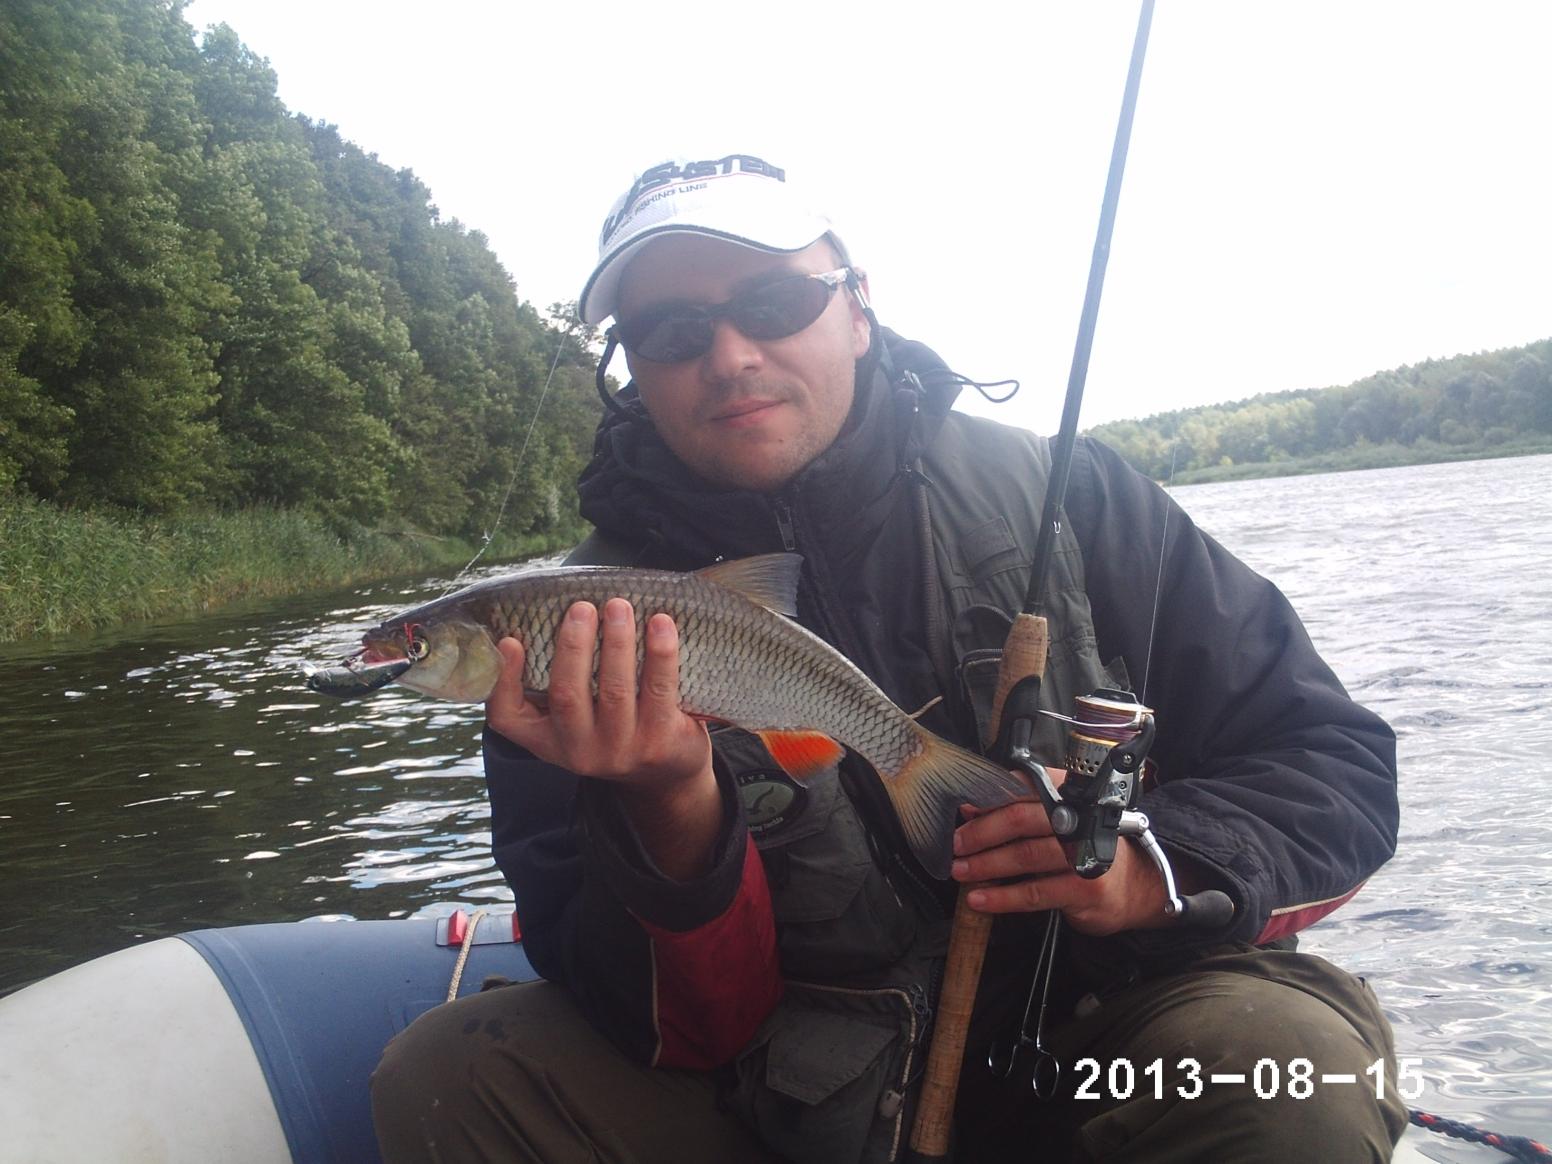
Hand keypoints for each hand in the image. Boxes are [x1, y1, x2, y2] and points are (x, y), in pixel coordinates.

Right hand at [486, 598, 718, 878]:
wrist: (665, 773)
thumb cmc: (611, 730)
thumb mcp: (572, 720)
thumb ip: (549, 686)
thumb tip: (519, 635)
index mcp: (549, 740)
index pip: (508, 718)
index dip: (504, 680)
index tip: (510, 640)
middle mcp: (581, 751)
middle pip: (568, 695)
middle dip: (574, 646)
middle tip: (582, 607)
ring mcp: (622, 750)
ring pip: (615, 691)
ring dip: (617, 643)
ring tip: (619, 606)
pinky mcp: (661, 742)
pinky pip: (658, 691)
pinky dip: (660, 655)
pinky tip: (661, 624)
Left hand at [949, 787, 1169, 935]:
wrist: (1133, 886)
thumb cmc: (1085, 849)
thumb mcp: (1059, 824)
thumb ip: (1020, 812)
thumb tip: (971, 811)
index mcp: (1072, 795)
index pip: (1028, 786)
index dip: (992, 795)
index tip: (965, 808)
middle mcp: (1080, 820)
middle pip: (1021, 819)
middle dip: (982, 832)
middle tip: (956, 844)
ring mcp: (1083, 855)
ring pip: (1024, 856)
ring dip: (986, 865)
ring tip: (961, 871)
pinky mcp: (1083, 889)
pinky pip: (1034, 893)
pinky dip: (1002, 897)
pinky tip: (980, 900)